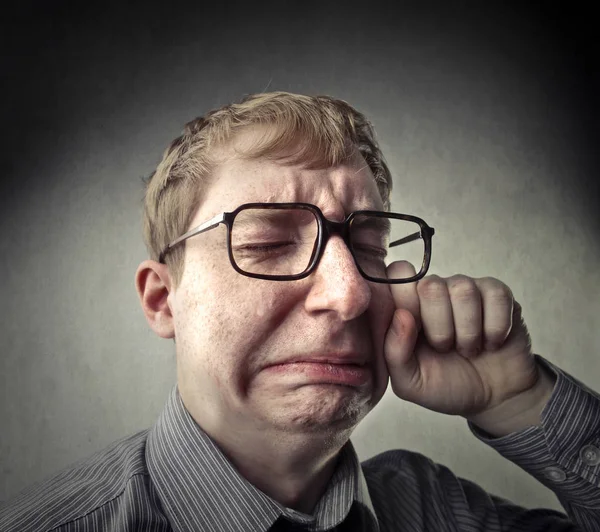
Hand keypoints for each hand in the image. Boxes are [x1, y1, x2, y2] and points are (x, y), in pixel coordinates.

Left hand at [383, 262, 555, 434]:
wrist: (494, 397)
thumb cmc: (447, 385)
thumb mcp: (410, 382)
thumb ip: (394, 353)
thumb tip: (401, 315)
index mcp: (407, 306)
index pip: (397, 277)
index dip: (405, 304)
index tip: (416, 335)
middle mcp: (435, 290)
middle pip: (430, 285)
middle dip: (440, 327)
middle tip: (445, 348)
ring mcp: (466, 288)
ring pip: (463, 290)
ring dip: (468, 331)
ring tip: (468, 348)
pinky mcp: (498, 293)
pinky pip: (496, 296)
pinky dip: (495, 328)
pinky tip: (491, 342)